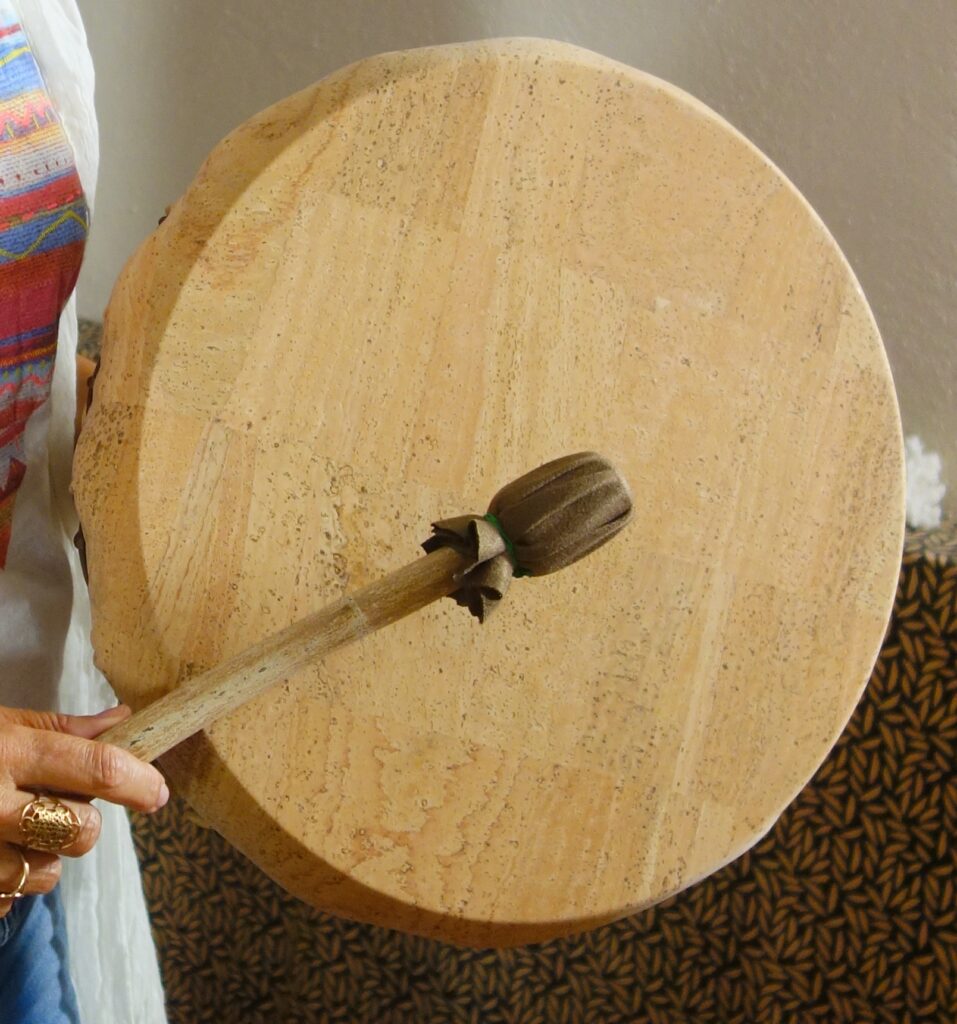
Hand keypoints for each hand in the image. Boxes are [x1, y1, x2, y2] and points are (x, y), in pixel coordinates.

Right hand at [0, 705, 167, 916]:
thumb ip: (62, 730)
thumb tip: (123, 722)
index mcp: (7, 752)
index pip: (98, 768)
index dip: (139, 782)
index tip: (157, 793)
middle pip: (78, 830)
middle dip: (84, 823)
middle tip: (62, 807)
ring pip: (44, 874)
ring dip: (43, 857)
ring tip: (17, 830)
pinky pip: (5, 900)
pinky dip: (6, 882)